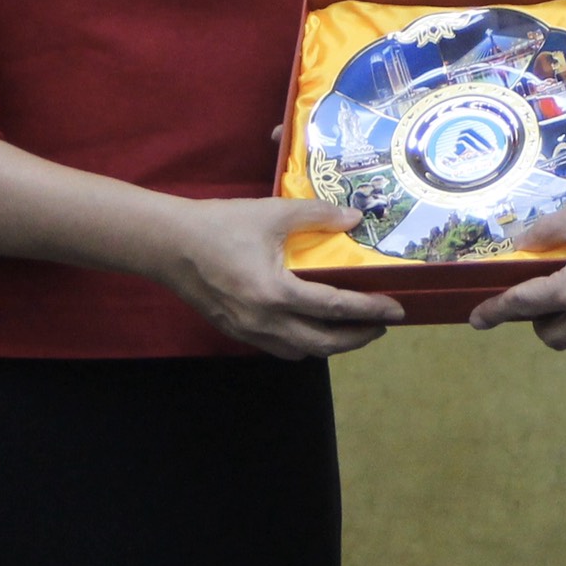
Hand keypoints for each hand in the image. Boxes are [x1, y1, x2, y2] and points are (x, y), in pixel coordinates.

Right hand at [163, 196, 403, 360]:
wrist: (168, 246)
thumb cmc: (219, 225)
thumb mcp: (271, 213)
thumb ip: (316, 215)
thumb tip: (353, 218)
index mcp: (275, 292)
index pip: (335, 308)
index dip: (370, 310)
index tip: (396, 309)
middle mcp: (265, 321)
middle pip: (324, 343)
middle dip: (358, 337)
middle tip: (382, 325)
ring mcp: (249, 332)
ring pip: (303, 352)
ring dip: (333, 345)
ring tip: (354, 329)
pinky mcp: (238, 332)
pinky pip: (281, 349)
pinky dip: (306, 345)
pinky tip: (314, 330)